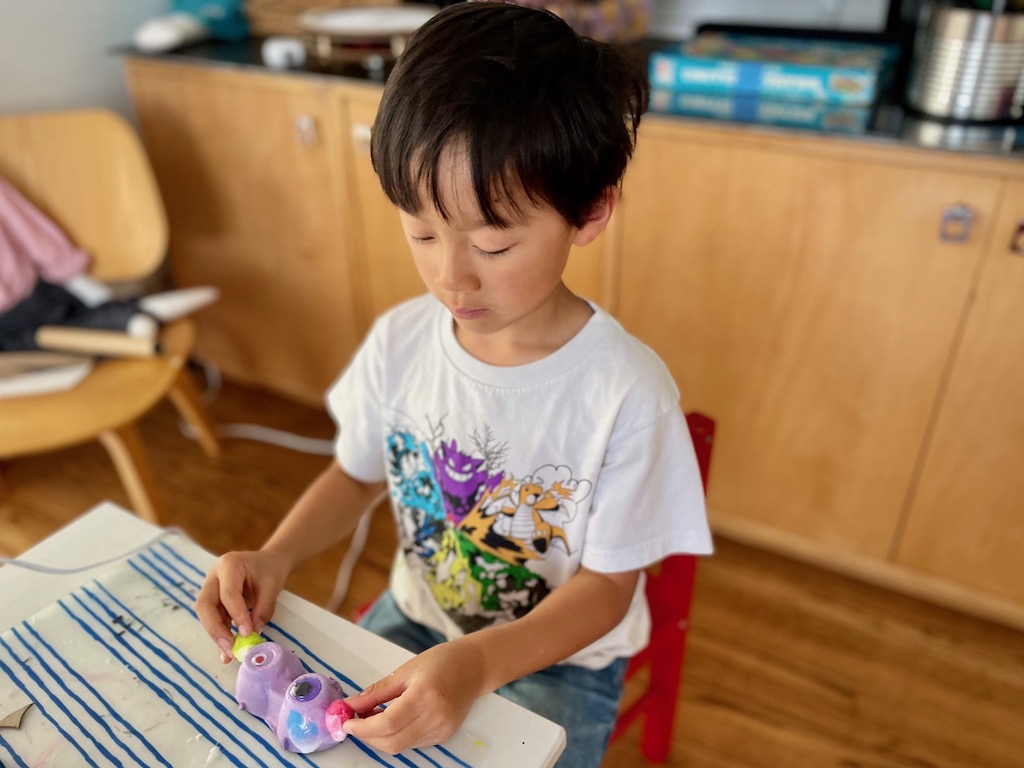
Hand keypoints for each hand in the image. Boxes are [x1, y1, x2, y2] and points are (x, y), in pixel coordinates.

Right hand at [194, 550, 290, 662]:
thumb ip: (264, 608)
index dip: (236, 615)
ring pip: (206, 614)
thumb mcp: (272, 586)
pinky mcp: (214, 600)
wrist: (268, 561)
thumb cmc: (270, 570)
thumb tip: (253, 633)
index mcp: (229, 565)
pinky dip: (221, 634)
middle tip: (229, 648)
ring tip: (229, 654)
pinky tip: (228, 651)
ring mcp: (211, 588)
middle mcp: (214, 576)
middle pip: (205, 604)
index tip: (247, 633)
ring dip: (217, 635)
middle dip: (215, 629)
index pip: (228, 593)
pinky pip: (214, 618)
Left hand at [342, 640, 486, 753]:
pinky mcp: (444, 736)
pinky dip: (397, 736)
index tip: (348, 722)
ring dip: (381, 737)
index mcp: (425, 695)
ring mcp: (442, 729)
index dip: (363, 727)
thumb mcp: (405, 671)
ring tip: (374, 717)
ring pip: (401, 746)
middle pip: (392, 742)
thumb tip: (352, 704)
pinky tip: (394, 720)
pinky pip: (413, 743)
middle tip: (356, 721)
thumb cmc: (442, 661)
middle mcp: (435, 717)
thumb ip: (377, 691)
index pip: (387, 723)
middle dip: (368, 736)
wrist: (474, 667)